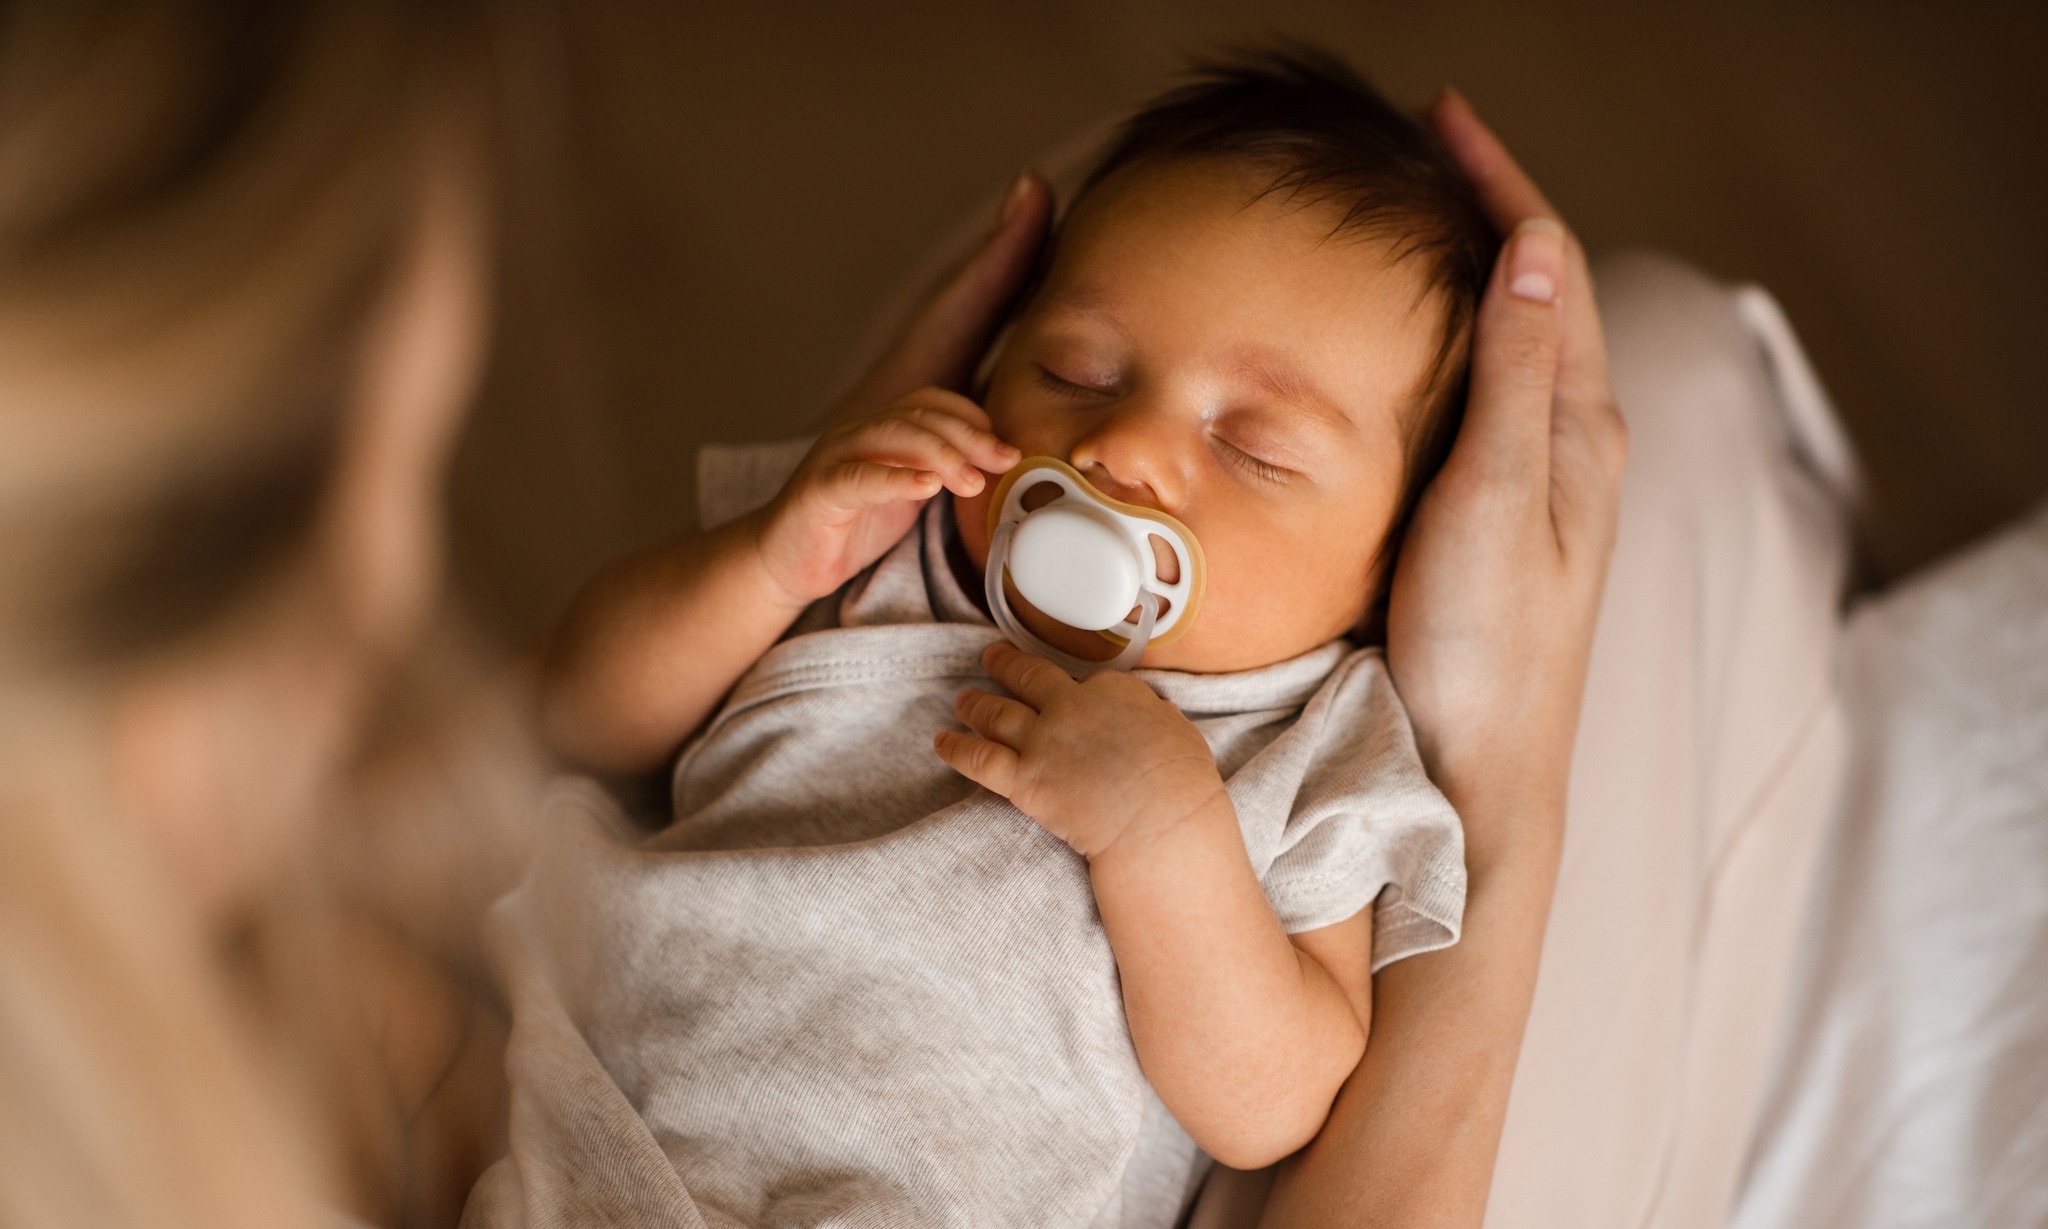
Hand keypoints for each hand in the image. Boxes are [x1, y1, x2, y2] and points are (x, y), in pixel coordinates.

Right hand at [748, 168, 1053, 605]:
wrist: (792, 554)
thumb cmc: (874, 499)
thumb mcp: (938, 460)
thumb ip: (985, 428)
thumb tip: (1048, 409)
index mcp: (909, 392)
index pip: (959, 312)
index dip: (997, 257)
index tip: (1035, 191)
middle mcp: (874, 407)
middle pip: (932, 389)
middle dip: (973, 419)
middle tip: (1011, 453)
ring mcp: (843, 448)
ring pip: (898, 432)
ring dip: (943, 451)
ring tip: (977, 476)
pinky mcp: (821, 493)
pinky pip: (859, 478)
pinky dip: (895, 480)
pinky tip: (927, 488)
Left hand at [935, 642, 1228, 859]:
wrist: (1161, 822)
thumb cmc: (1182, 785)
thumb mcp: (1181, 734)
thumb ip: (1159, 719)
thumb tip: (1157, 715)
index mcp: (1113, 691)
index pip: (1082, 681)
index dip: (1070, 687)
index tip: (1062, 689)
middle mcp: (1070, 706)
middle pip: (1027, 677)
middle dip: (1005, 665)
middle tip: (991, 658)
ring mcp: (1043, 741)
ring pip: (995, 713)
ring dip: (975, 704)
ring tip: (962, 700)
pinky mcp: (1023, 779)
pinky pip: (978, 758)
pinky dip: (955, 748)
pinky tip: (940, 742)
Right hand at [1384, 92, 1628, 863]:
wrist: (1479, 772)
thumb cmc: (1487, 648)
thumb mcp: (1499, 499)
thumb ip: (1516, 378)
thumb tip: (1530, 249)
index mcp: (1578, 429)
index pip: (1546, 268)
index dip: (1498, 184)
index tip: (1441, 120)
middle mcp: (1565, 447)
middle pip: (1533, 294)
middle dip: (1483, 213)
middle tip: (1415, 156)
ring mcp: (1530, 487)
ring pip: (1507, 348)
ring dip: (1464, 277)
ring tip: (1406, 228)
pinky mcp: (1488, 524)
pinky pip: (1476, 403)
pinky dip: (1441, 347)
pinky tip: (1396, 354)